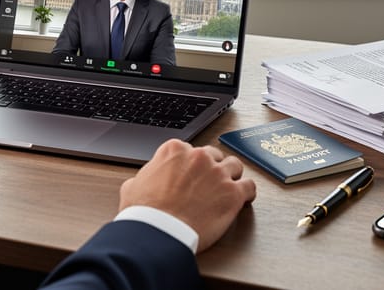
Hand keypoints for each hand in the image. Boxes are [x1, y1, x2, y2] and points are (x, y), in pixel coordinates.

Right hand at [119, 139, 256, 252]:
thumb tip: (144, 181)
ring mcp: (218, 174)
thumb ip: (146, 176)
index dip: (190, 165)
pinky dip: (247, 193)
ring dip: (231, 177)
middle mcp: (198, 157)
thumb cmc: (145, 213)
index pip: (190, 150)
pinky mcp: (233, 193)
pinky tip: (242, 198)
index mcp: (174, 150)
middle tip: (206, 185)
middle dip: (211, 169)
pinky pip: (250, 186)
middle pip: (213, 156)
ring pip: (234, 166)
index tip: (190, 175)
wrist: (159, 232)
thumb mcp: (133, 186)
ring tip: (226, 189)